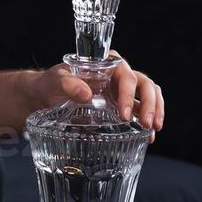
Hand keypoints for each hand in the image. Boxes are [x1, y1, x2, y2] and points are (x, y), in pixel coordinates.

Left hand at [32, 54, 164, 137]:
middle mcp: (117, 75)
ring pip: (149, 94)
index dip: (128, 92)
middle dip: (149, 103)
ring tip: (153, 130)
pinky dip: (149, 120)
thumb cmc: (50, 84)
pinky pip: (142, 109)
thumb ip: (67, 83)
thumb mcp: (54, 81)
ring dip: (155, 110)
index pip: (125, 73)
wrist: (45, 96)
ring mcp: (122, 90)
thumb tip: (86, 94)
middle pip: (143, 83)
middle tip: (147, 124)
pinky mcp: (123, 104)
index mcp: (105, 64)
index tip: (123, 114)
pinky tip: (148, 137)